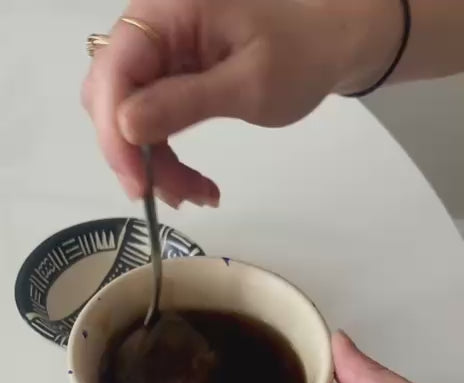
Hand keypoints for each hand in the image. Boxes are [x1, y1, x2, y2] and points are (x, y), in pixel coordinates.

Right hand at [82, 0, 399, 204]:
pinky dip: (164, 158)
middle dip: (133, 154)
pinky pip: (148, 123)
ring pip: (126, 116)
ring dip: (151, 164)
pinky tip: (192, 184)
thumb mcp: (249, 84)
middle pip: (110, 95)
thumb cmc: (300, 55)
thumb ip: (186, 102)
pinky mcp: (168, 78)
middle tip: (170, 196)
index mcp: (168, 10)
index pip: (115, 70)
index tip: (138, 183)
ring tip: (193, 195)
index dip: (115, 130)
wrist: (328, 46)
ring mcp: (159, 54)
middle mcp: (152, 27)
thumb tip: (125, 125)